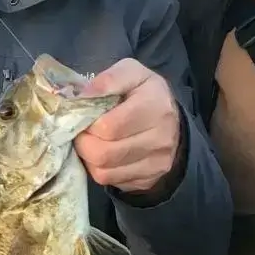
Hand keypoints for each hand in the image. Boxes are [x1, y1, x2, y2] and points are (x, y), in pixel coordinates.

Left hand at [75, 58, 181, 193]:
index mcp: (155, 105)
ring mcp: (156, 162)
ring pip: (104, 172)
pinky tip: (102, 156)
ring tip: (91, 143)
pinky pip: (111, 181)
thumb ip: (108, 80)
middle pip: (104, 153)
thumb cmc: (144, 94)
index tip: (83, 117)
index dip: (87, 124)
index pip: (109, 126)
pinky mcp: (149, 180)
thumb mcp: (131, 73)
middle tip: (82, 133)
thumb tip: (82, 97)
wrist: (172, 123)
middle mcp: (160, 137)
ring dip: (88, 158)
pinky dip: (99, 169)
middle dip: (83, 143)